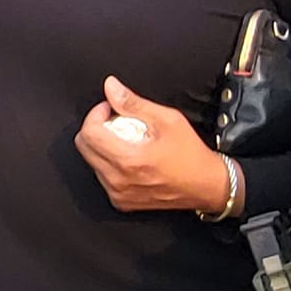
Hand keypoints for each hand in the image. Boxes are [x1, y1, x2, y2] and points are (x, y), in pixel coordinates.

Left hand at [74, 76, 229, 213]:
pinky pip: (103, 177)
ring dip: (103, 146)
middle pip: (84, 147)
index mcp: (128, 160)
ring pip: (92, 161)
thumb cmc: (191, 154)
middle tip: (116, 122)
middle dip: (96, 128)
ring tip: (127, 141)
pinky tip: (130, 158)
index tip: (110, 109)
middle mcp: (119, 180)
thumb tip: (111, 88)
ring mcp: (118, 193)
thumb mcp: (167, 119)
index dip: (96, 114)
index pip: (89, 133)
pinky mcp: (121, 202)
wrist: (205, 186)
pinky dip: (110, 164)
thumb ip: (133, 103)